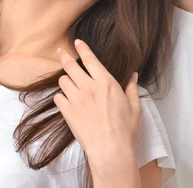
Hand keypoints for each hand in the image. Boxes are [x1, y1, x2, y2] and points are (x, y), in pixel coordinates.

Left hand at [54, 40, 141, 162]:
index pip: (91, 59)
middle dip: (65, 56)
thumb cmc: (125, 130)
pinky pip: (58, 97)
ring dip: (66, 80)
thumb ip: (132, 88)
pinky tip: (66, 100)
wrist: (110, 150)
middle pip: (71, 66)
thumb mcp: (134, 107)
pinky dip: (61, 97)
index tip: (77, 42)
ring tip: (69, 82)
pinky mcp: (67, 111)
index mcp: (106, 82)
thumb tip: (133, 75)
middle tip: (61, 52)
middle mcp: (89, 87)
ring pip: (63, 80)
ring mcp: (76, 99)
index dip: (82, 48)